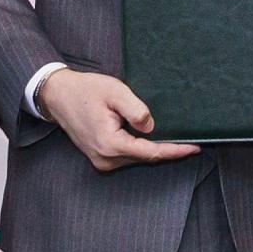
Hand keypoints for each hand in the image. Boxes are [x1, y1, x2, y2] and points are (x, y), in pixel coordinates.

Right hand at [36, 66, 200, 172]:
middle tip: (191, 141)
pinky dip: (142, 149)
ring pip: (137, 158)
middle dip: (168, 150)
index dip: (175, 150)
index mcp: (110, 144)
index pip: (151, 152)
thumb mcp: (114, 91)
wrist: (57, 95)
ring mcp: (102, 160)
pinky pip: (128, 156)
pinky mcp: (101, 158)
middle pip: (146, 158)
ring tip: (176, 139)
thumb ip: (135, 109)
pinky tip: (153, 139)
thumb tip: (151, 127)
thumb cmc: (85, 90)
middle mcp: (106, 158)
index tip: (194, 148)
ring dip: (155, 149)